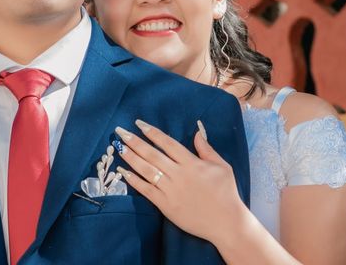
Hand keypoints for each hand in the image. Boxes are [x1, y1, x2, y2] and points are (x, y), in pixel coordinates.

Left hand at [114, 119, 248, 244]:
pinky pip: (146, 190)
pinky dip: (134, 180)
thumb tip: (197, 132)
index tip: (139, 123)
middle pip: (152, 154)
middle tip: (120, 131)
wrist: (226, 222)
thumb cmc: (226, 192)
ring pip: (146, 170)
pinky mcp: (166, 205)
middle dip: (134, 141)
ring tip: (119, 147)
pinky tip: (123, 172)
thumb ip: (206, 149)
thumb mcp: (222, 166)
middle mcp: (178, 174)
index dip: (152, 132)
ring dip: (131, 158)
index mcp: (191, 163)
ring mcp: (171, 190)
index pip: (167, 143)